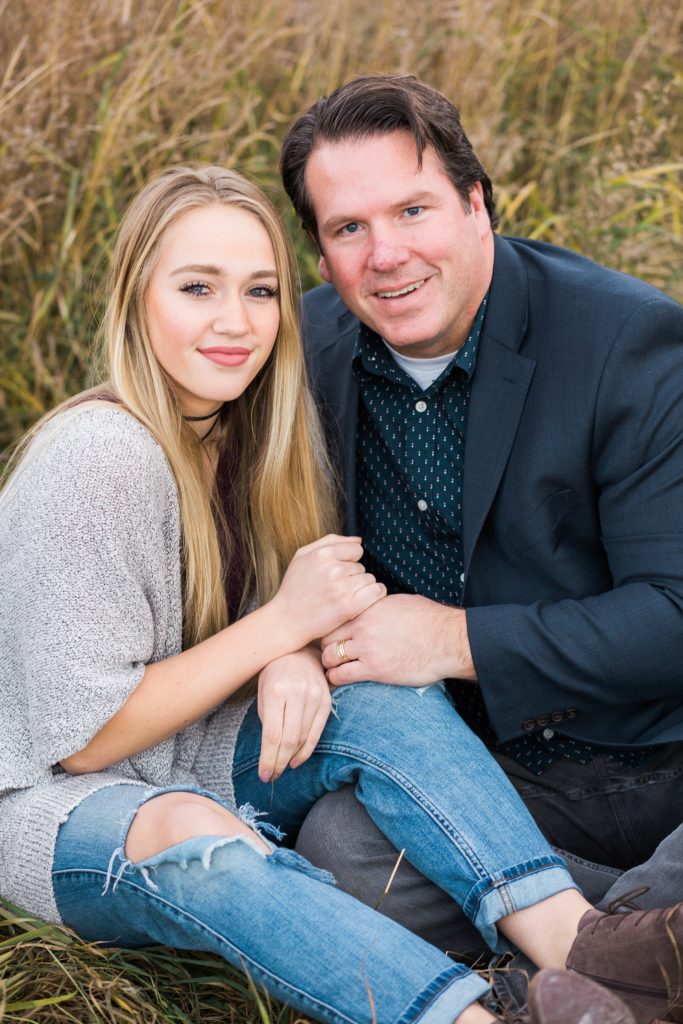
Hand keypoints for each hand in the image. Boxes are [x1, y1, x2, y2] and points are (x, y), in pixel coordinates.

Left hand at [257, 646, 332, 781]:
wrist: (299, 650)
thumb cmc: (274, 671)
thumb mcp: (263, 691)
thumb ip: (267, 719)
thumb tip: (270, 751)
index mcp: (276, 690)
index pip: (272, 735)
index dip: (268, 759)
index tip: (263, 775)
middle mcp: (298, 693)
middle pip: (289, 740)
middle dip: (279, 763)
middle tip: (271, 777)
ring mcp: (315, 696)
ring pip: (304, 738)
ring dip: (291, 759)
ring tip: (281, 769)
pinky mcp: (327, 700)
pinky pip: (317, 732)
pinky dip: (307, 750)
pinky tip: (296, 760)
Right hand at [272, 534, 385, 646]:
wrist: (287, 620)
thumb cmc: (294, 587)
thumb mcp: (302, 556)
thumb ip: (330, 541)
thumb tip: (359, 540)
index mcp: (322, 554)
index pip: (356, 549)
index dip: (349, 561)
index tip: (340, 572)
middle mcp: (334, 569)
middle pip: (361, 566)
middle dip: (352, 576)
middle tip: (336, 588)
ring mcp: (342, 588)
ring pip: (369, 579)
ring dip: (361, 587)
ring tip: (344, 596)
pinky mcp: (349, 606)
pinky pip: (377, 591)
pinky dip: (375, 594)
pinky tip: (365, 600)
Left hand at [321, 594, 476, 686]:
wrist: (447, 640)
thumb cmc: (430, 620)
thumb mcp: (399, 603)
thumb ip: (378, 606)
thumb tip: (371, 605)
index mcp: (369, 607)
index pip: (335, 615)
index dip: (330, 626)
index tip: (331, 634)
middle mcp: (363, 625)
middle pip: (326, 636)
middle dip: (325, 645)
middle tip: (328, 653)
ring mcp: (367, 648)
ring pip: (330, 656)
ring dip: (329, 663)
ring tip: (333, 668)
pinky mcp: (375, 669)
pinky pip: (342, 675)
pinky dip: (336, 679)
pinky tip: (339, 681)